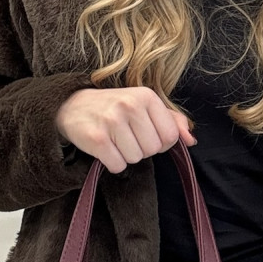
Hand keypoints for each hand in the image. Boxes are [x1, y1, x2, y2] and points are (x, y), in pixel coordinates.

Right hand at [55, 87, 195, 173]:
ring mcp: (112, 121)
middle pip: (153, 150)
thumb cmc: (113, 107)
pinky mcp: (97, 138)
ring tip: (114, 140)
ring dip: (125, 155)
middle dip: (141, 149)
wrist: (72, 106)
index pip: (170, 136)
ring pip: (136, 159)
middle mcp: (130, 105)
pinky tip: (105, 148)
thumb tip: (191, 140)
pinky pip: (118, 166)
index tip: (144, 134)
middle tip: (125, 136)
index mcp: (146, 96)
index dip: (160, 142)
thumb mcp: (143, 105)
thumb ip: (172, 120)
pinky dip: (112, 163)